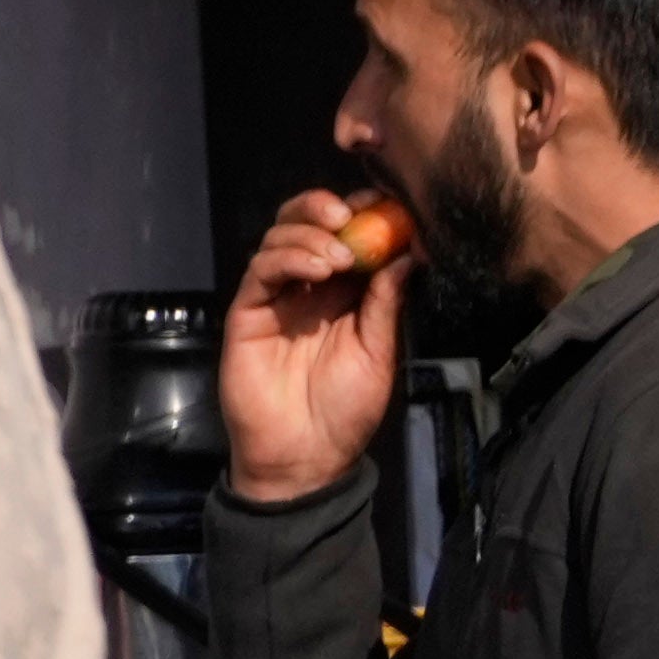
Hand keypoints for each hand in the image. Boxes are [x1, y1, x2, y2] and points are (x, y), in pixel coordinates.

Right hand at [219, 181, 405, 502]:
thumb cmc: (346, 407)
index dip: (363, 213)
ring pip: (280, 238)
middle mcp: (309, 287)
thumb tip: (410, 251)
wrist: (306, 453)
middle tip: (351, 214)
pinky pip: (261, 270)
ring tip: (340, 257)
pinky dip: (288, 259)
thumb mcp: (380, 350)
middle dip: (326, 208)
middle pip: (305, 224)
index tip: (386, 205)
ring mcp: (276, 297)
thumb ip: (388, 301)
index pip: (348, 235)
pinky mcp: (248, 311)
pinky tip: (317, 271)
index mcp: (346, 292)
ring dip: (312, 235)